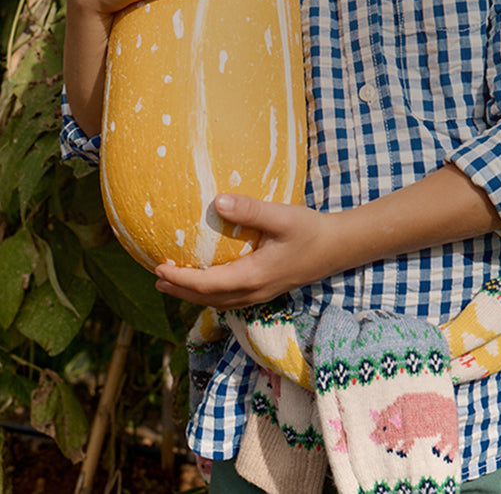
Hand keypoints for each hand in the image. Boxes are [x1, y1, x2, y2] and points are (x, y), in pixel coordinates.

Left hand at [154, 194, 341, 308]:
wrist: (340, 247)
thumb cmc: (312, 230)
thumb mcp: (282, 216)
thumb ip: (250, 210)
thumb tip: (217, 202)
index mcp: (253, 276)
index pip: (207, 284)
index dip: (180, 279)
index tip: (158, 269)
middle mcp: (254, 291)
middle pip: (208, 299)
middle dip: (180, 291)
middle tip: (157, 279)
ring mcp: (262, 294)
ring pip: (219, 302)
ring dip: (194, 295)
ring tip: (174, 284)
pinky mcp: (267, 290)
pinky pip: (231, 300)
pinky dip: (212, 295)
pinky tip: (209, 283)